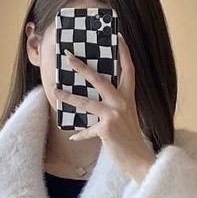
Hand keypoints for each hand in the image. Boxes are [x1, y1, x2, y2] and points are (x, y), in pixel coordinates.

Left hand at [58, 33, 154, 182]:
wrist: (140, 162)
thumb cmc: (131, 140)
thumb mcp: (127, 118)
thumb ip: (115, 106)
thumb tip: (95, 99)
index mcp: (129, 98)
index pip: (128, 70)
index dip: (123, 52)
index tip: (117, 35)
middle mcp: (122, 103)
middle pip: (100, 80)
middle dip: (82, 68)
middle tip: (68, 57)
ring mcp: (114, 116)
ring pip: (86, 102)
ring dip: (69, 96)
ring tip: (56, 91)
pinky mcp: (106, 129)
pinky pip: (88, 130)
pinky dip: (80, 134)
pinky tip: (72, 136)